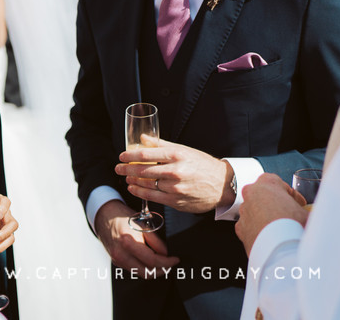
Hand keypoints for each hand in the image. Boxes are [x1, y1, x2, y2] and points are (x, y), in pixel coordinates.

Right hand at [95, 200, 178, 274]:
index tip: (175, 260)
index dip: (167, 262)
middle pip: (147, 272)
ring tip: (162, 262)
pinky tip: (149, 260)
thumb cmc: (123, 216)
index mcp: (128, 242)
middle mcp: (121, 254)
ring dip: (153, 271)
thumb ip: (155, 240)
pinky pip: (133, 269)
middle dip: (162, 270)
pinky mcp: (116, 261)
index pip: (152, 260)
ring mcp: (117, 259)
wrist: (105, 215)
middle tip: (170, 263)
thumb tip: (165, 253)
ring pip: (140, 273)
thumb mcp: (142, 224)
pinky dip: (143, 267)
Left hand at [117, 134, 233, 213]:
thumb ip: (162, 144)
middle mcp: (175, 171)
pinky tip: (134, 189)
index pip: (146, 154)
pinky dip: (140, 192)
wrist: (222, 185)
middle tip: (118, 168)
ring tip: (125, 178)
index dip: (130, 155)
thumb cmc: (202, 165)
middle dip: (127, 169)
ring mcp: (175, 188)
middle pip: (143, 170)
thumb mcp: (184, 150)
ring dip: (133, 181)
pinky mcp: (176, 201)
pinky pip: (153, 197)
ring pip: (147, 184)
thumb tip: (143, 138)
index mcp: (177, 155)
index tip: (121, 156)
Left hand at [235, 174, 307, 255]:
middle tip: (289, 216)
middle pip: (266, 197)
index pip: (280, 184)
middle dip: (276, 205)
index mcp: (267, 181)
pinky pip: (251, 228)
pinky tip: (271, 239)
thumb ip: (306, 209)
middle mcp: (251, 192)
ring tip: (281, 230)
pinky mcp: (240, 228)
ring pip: (256, 212)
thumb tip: (313, 215)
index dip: (292, 196)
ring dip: (267, 218)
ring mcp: (244, 210)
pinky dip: (260, 232)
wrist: (278, 248)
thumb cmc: (293, 224)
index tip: (299, 204)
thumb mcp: (306, 211)